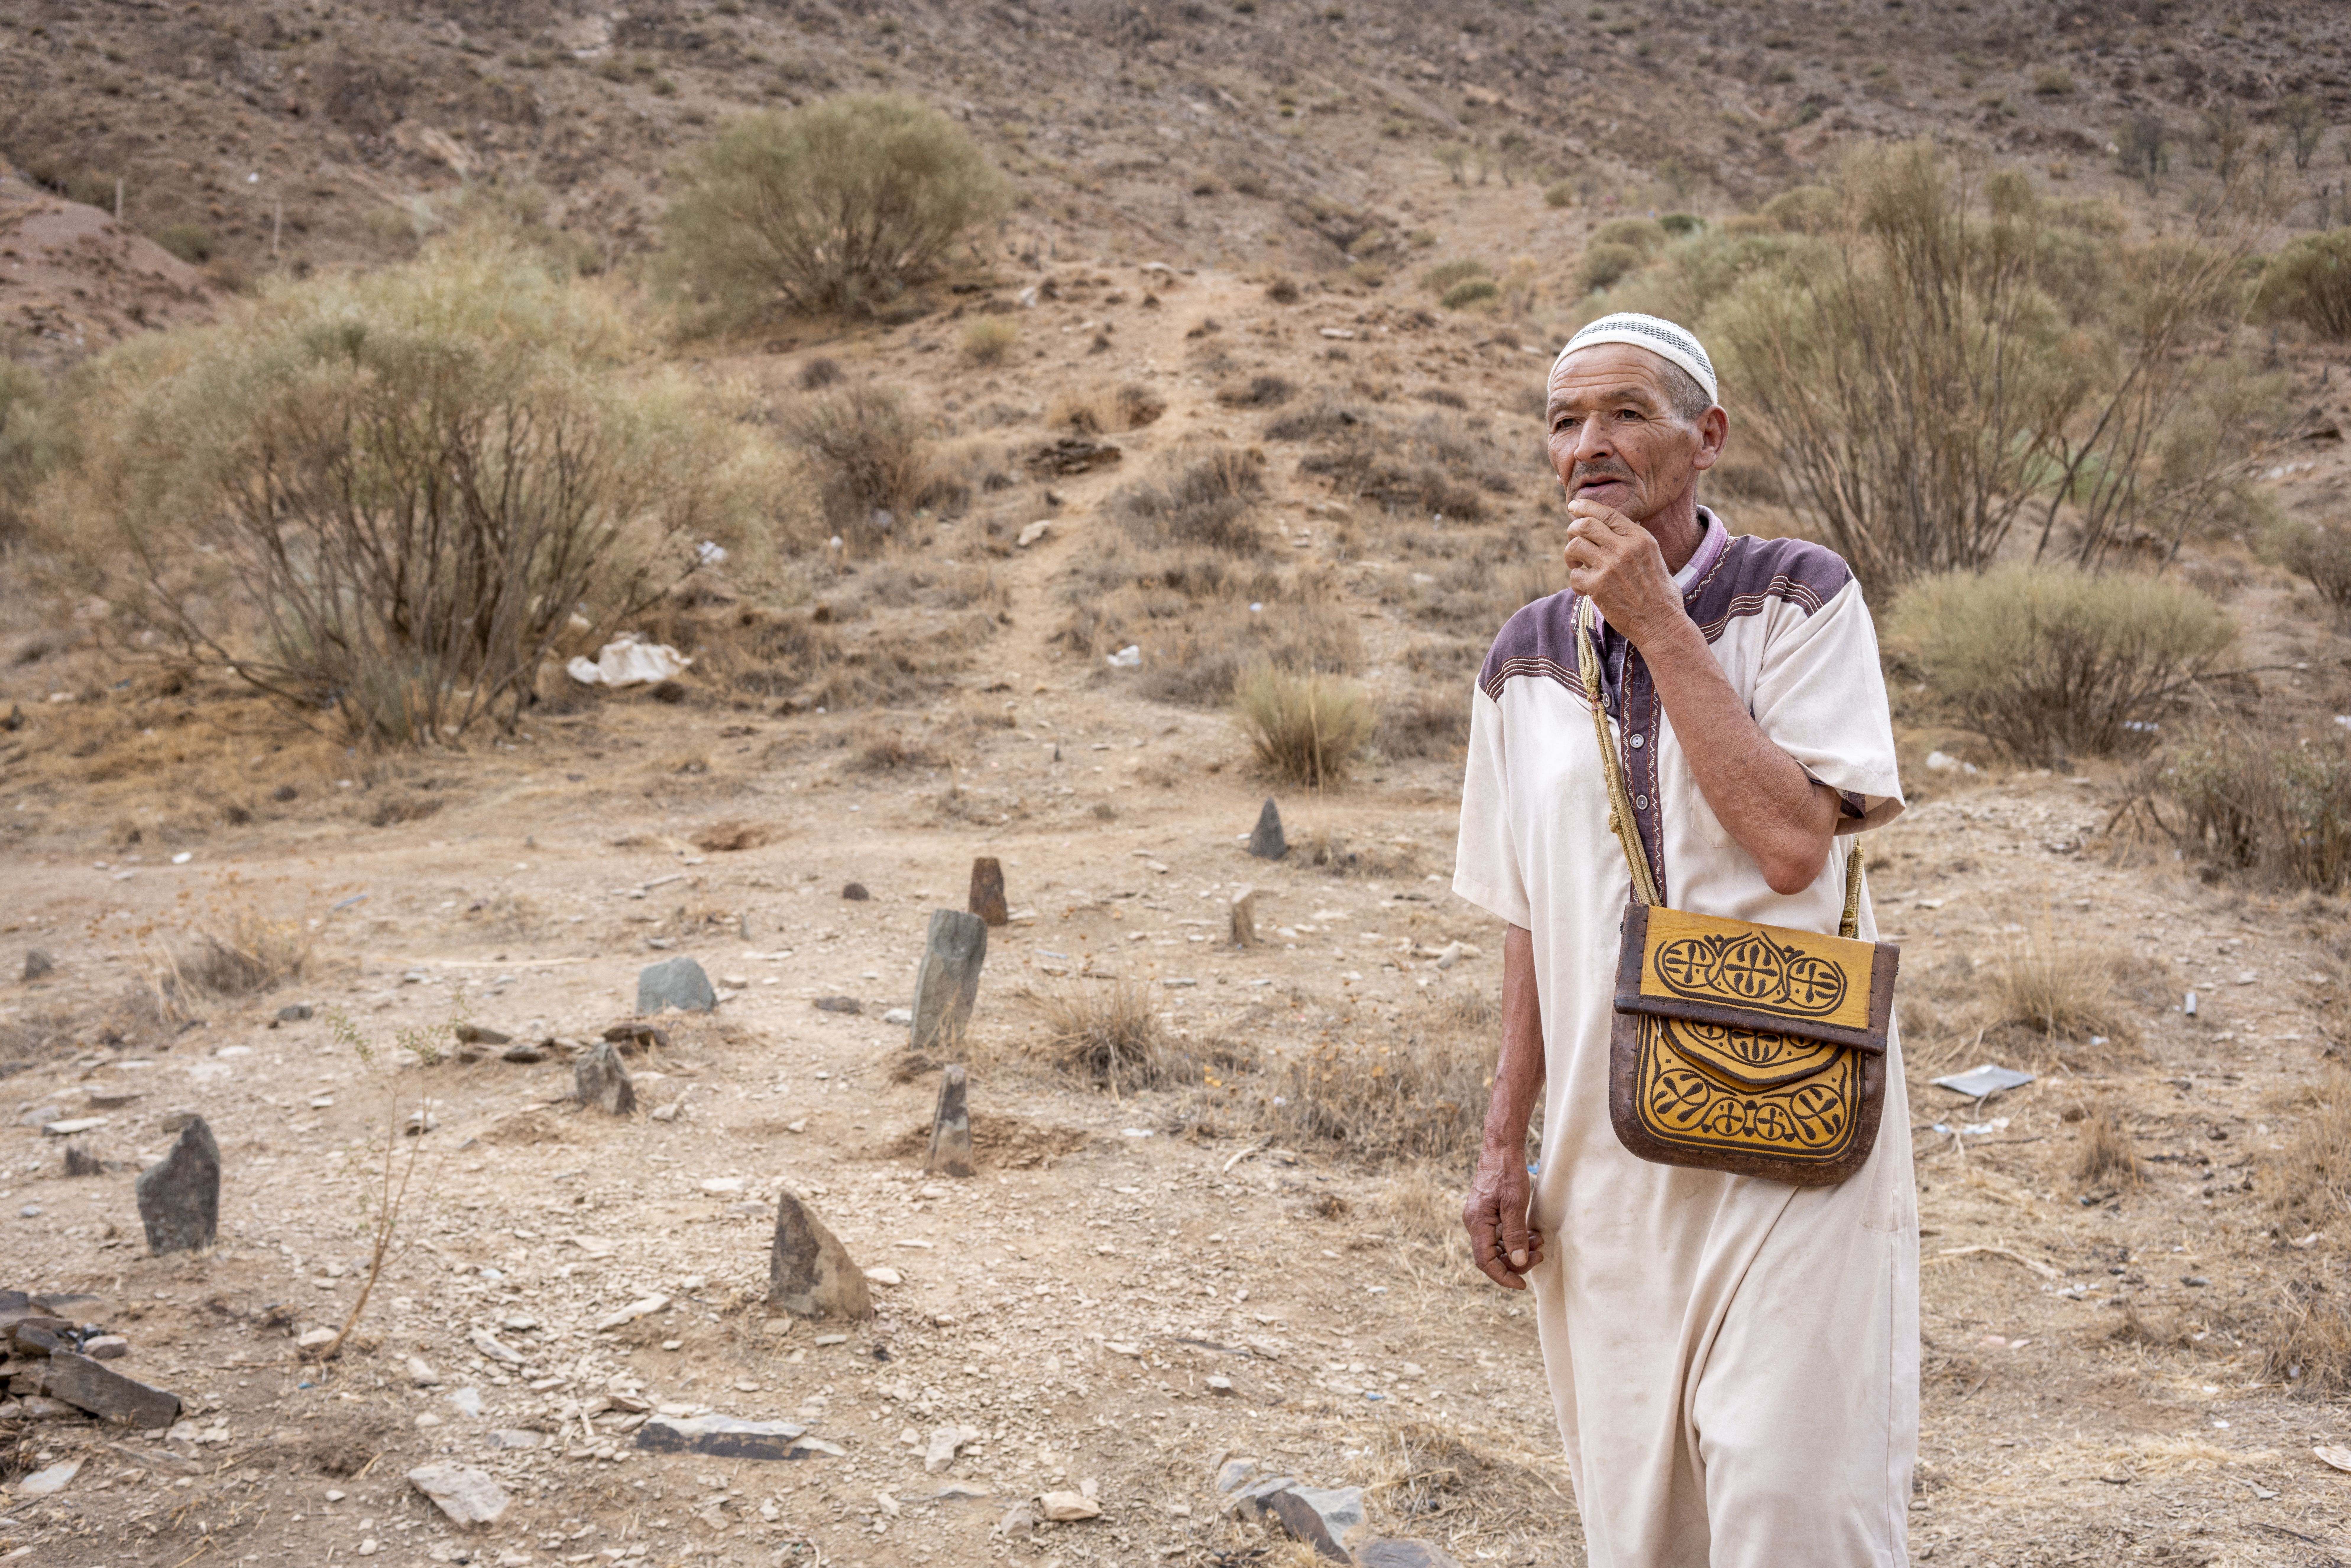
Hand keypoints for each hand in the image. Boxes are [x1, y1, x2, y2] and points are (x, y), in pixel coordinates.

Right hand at [1462, 1146, 1545, 1289]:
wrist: (1501, 1149)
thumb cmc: (1507, 1172)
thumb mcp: (1515, 1203)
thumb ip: (1515, 1234)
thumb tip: (1516, 1261)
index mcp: (1477, 1222)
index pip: (1485, 1261)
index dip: (1503, 1276)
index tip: (1521, 1284)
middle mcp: (1474, 1222)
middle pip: (1491, 1256)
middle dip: (1515, 1262)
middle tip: (1539, 1256)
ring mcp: (1480, 1218)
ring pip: (1496, 1246)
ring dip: (1518, 1250)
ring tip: (1539, 1243)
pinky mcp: (1487, 1213)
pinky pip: (1499, 1234)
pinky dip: (1515, 1239)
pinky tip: (1530, 1234)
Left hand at [1564, 497, 1681, 646]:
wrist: (1661, 623)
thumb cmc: (1660, 594)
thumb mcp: (1653, 556)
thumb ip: (1633, 541)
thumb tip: (1612, 528)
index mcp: (1640, 537)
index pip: (1606, 513)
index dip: (1586, 507)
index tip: (1573, 506)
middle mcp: (1624, 547)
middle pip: (1585, 525)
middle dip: (1572, 529)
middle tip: (1572, 539)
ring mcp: (1610, 566)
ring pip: (1575, 546)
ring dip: (1570, 555)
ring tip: (1577, 565)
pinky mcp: (1598, 586)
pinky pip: (1574, 574)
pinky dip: (1576, 581)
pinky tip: (1585, 589)